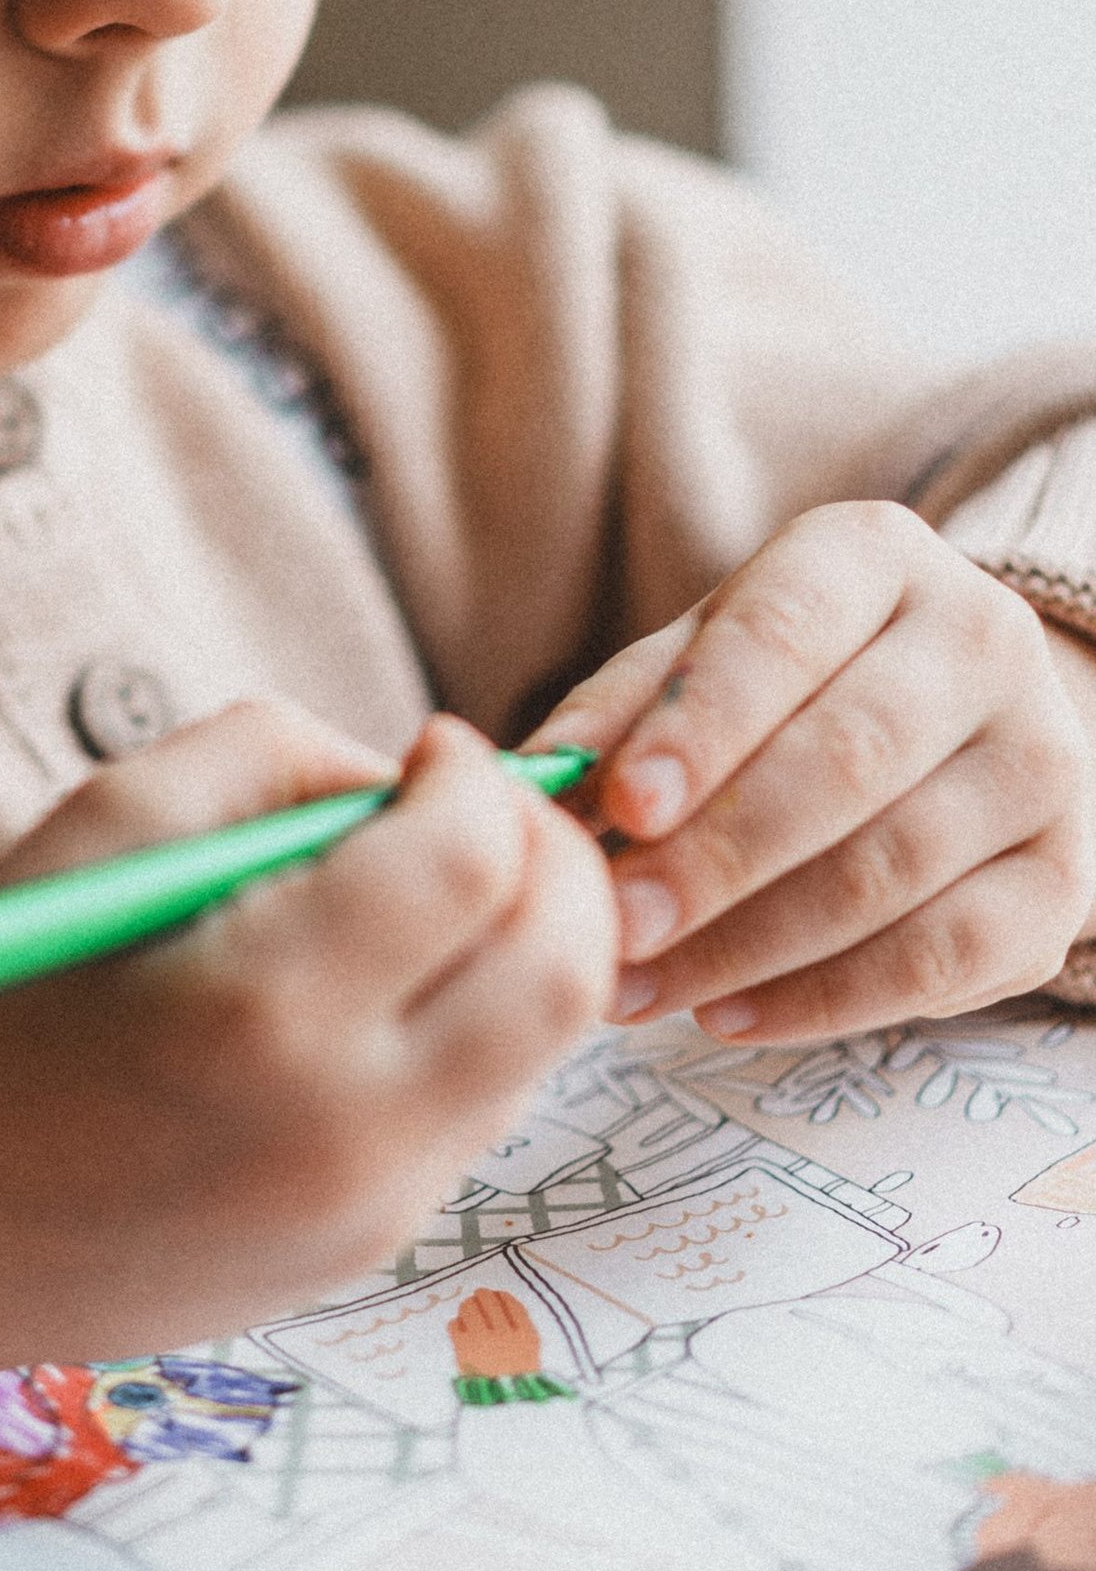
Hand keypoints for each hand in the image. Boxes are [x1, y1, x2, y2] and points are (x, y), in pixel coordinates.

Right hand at [0, 699, 617, 1355]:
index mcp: (267, 1003)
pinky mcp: (368, 1253)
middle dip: (553, 859)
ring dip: (526, 943)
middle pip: (565, 966)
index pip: (476, 864)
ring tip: (432, 890)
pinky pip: (483, 1112)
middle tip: (480, 807)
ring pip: (547, 1046)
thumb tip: (407, 780)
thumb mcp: (111, 819)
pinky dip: (477, 1026)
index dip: (481, 777)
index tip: (433, 745)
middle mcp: (347, 1129)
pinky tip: (386, 987)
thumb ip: (279, 760)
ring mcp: (370, 1212)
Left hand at [531, 503, 1095, 1041]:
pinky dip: (823, 999)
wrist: (948, 725)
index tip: (621, 807)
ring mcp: (1040, 764)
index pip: (786, 633)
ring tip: (638, 986)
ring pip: (890, 870)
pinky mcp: (1059, 882)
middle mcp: (982, 642)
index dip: (703, 725)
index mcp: (877, 557)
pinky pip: (942, 960)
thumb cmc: (788, 683)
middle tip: (615, 923)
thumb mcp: (699, 660)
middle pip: (845, 759)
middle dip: (717, 855)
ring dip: (748, 945)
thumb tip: (528, 784)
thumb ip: (621, 712)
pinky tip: (725, 1013)